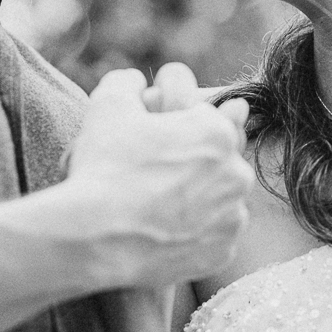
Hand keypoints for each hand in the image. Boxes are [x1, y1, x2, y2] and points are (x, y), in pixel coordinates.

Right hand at [62, 66, 253, 286]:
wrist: (94, 237)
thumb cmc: (102, 166)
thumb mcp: (107, 105)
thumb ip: (126, 81)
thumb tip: (135, 79)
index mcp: (217, 130)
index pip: (200, 117)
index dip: (173, 121)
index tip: (152, 135)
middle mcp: (237, 171)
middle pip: (215, 159)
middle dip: (192, 159)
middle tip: (155, 171)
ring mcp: (233, 215)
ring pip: (219, 197)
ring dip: (199, 195)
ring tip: (160, 201)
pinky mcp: (224, 251)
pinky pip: (215, 236)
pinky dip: (197, 233)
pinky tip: (167, 229)